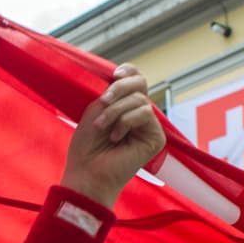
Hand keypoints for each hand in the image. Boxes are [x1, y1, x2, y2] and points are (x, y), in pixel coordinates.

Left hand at [60, 63, 165, 207]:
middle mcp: (138, 115)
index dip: (128, 71)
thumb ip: (112, 91)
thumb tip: (125, 75)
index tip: (114, 75)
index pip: (135, 78)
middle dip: (119, 89)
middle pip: (140, 83)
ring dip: (115, 111)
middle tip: (103, 102)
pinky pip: (145, 114)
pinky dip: (126, 122)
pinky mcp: (156, 138)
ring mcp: (148, 126)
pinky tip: (116, 137)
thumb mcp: (96, 109)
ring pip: (140, 100)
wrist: (87, 172)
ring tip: (102, 127)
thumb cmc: (87, 145)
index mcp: (124, 106)